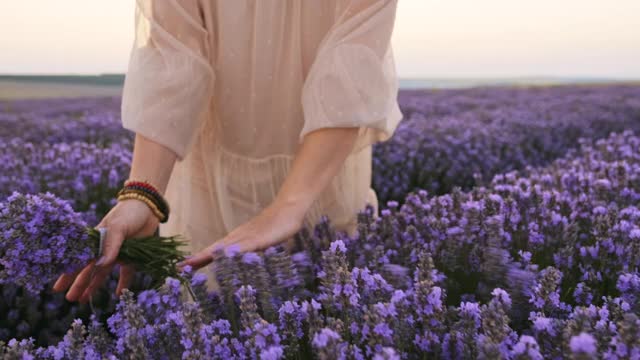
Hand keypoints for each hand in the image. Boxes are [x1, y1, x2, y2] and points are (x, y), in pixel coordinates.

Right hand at [52, 198, 159, 302]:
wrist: (148, 207)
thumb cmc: (129, 213)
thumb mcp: (118, 227)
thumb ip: (110, 245)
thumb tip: (101, 265)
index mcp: (96, 240)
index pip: (80, 260)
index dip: (68, 273)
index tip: (57, 287)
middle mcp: (105, 249)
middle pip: (90, 270)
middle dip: (79, 284)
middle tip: (70, 299)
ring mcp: (118, 253)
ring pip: (103, 273)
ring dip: (94, 286)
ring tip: (83, 300)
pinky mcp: (133, 256)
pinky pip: (126, 272)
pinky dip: (122, 282)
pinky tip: (117, 294)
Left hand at [176, 200, 305, 271]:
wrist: (288, 208)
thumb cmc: (276, 225)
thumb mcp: (261, 242)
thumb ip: (251, 251)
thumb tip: (240, 261)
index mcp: (237, 239)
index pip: (214, 251)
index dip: (199, 259)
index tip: (182, 266)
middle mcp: (238, 237)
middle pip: (214, 250)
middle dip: (196, 259)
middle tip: (178, 267)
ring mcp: (248, 237)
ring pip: (223, 248)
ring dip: (207, 256)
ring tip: (191, 263)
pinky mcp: (259, 239)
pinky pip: (243, 247)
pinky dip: (231, 253)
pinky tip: (221, 257)